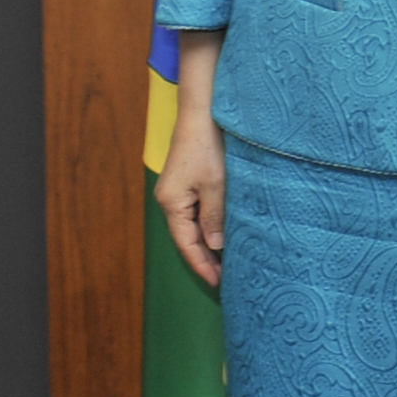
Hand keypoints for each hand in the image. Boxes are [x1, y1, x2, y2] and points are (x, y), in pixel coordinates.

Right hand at [158, 119, 228, 287]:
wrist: (202, 113)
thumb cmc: (208, 147)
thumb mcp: (215, 185)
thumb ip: (215, 217)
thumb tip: (215, 246)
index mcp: (172, 204)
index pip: (186, 244)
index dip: (202, 265)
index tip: (218, 283)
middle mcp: (170, 201)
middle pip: (187, 238)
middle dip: (204, 259)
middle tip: (225, 279)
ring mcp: (177, 192)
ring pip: (192, 226)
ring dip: (207, 244)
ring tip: (226, 263)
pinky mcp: (187, 183)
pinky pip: (196, 213)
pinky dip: (208, 227)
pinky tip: (222, 234)